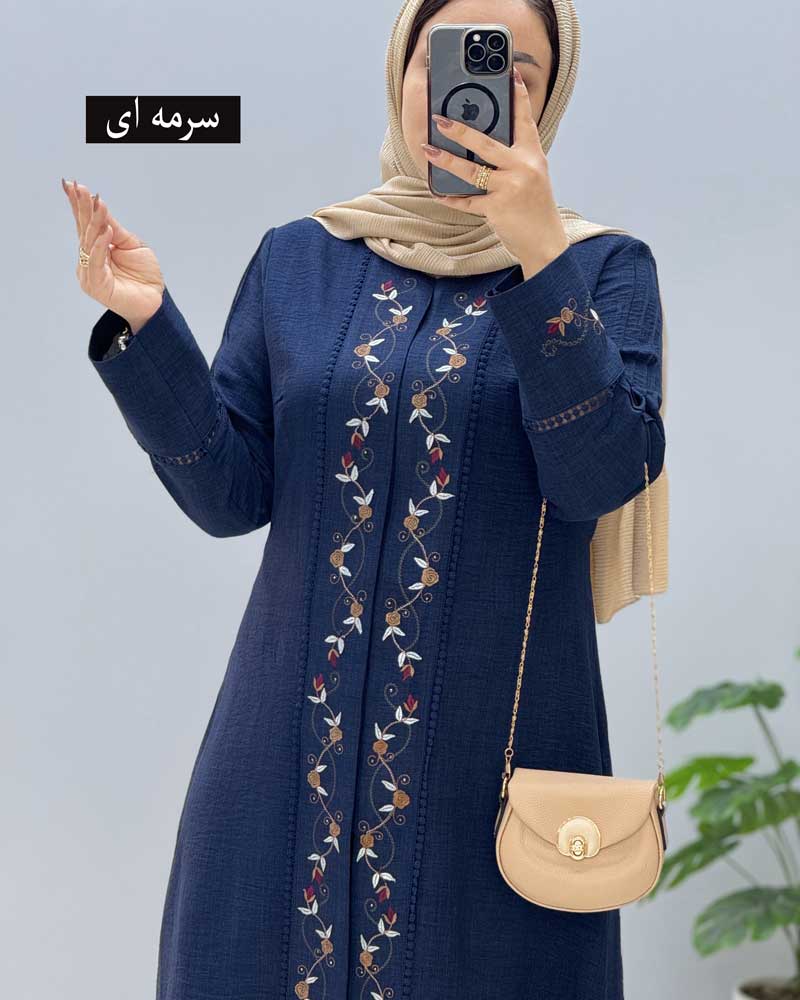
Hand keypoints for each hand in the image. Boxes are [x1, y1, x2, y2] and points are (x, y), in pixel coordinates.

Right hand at [62, 178, 164, 332]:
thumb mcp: (131, 244)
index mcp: (96, 248)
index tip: (73, 185)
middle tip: (79, 187)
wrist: (156, 300)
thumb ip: (114, 229)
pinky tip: (105, 231)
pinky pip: (95, 262)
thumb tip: (99, 206)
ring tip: (99, 204)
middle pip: (84, 229)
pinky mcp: (95, 285)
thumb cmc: (144, 274)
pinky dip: (100, 246)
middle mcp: (89, 259)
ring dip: (94, 222)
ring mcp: (90, 272)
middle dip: (82, 207)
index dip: (79, 205)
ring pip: (89, 242)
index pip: (85, 224)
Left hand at [421, 67, 569, 279]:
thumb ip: (514, 159)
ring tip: (428, 150)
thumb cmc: (535, 207)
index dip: (518, 95)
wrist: (545, 241)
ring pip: (471, 171)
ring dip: (446, 160)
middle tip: (440, 120)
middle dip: (460, 131)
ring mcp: (509, 188)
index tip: (510, 73)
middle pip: (486, 143)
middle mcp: (523, 168)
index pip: (525, 119)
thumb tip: (480, 145)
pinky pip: (468, 201)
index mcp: (533, 155)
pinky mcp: (497, 209)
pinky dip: (452, 198)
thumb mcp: (533, 176)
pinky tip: (438, 192)